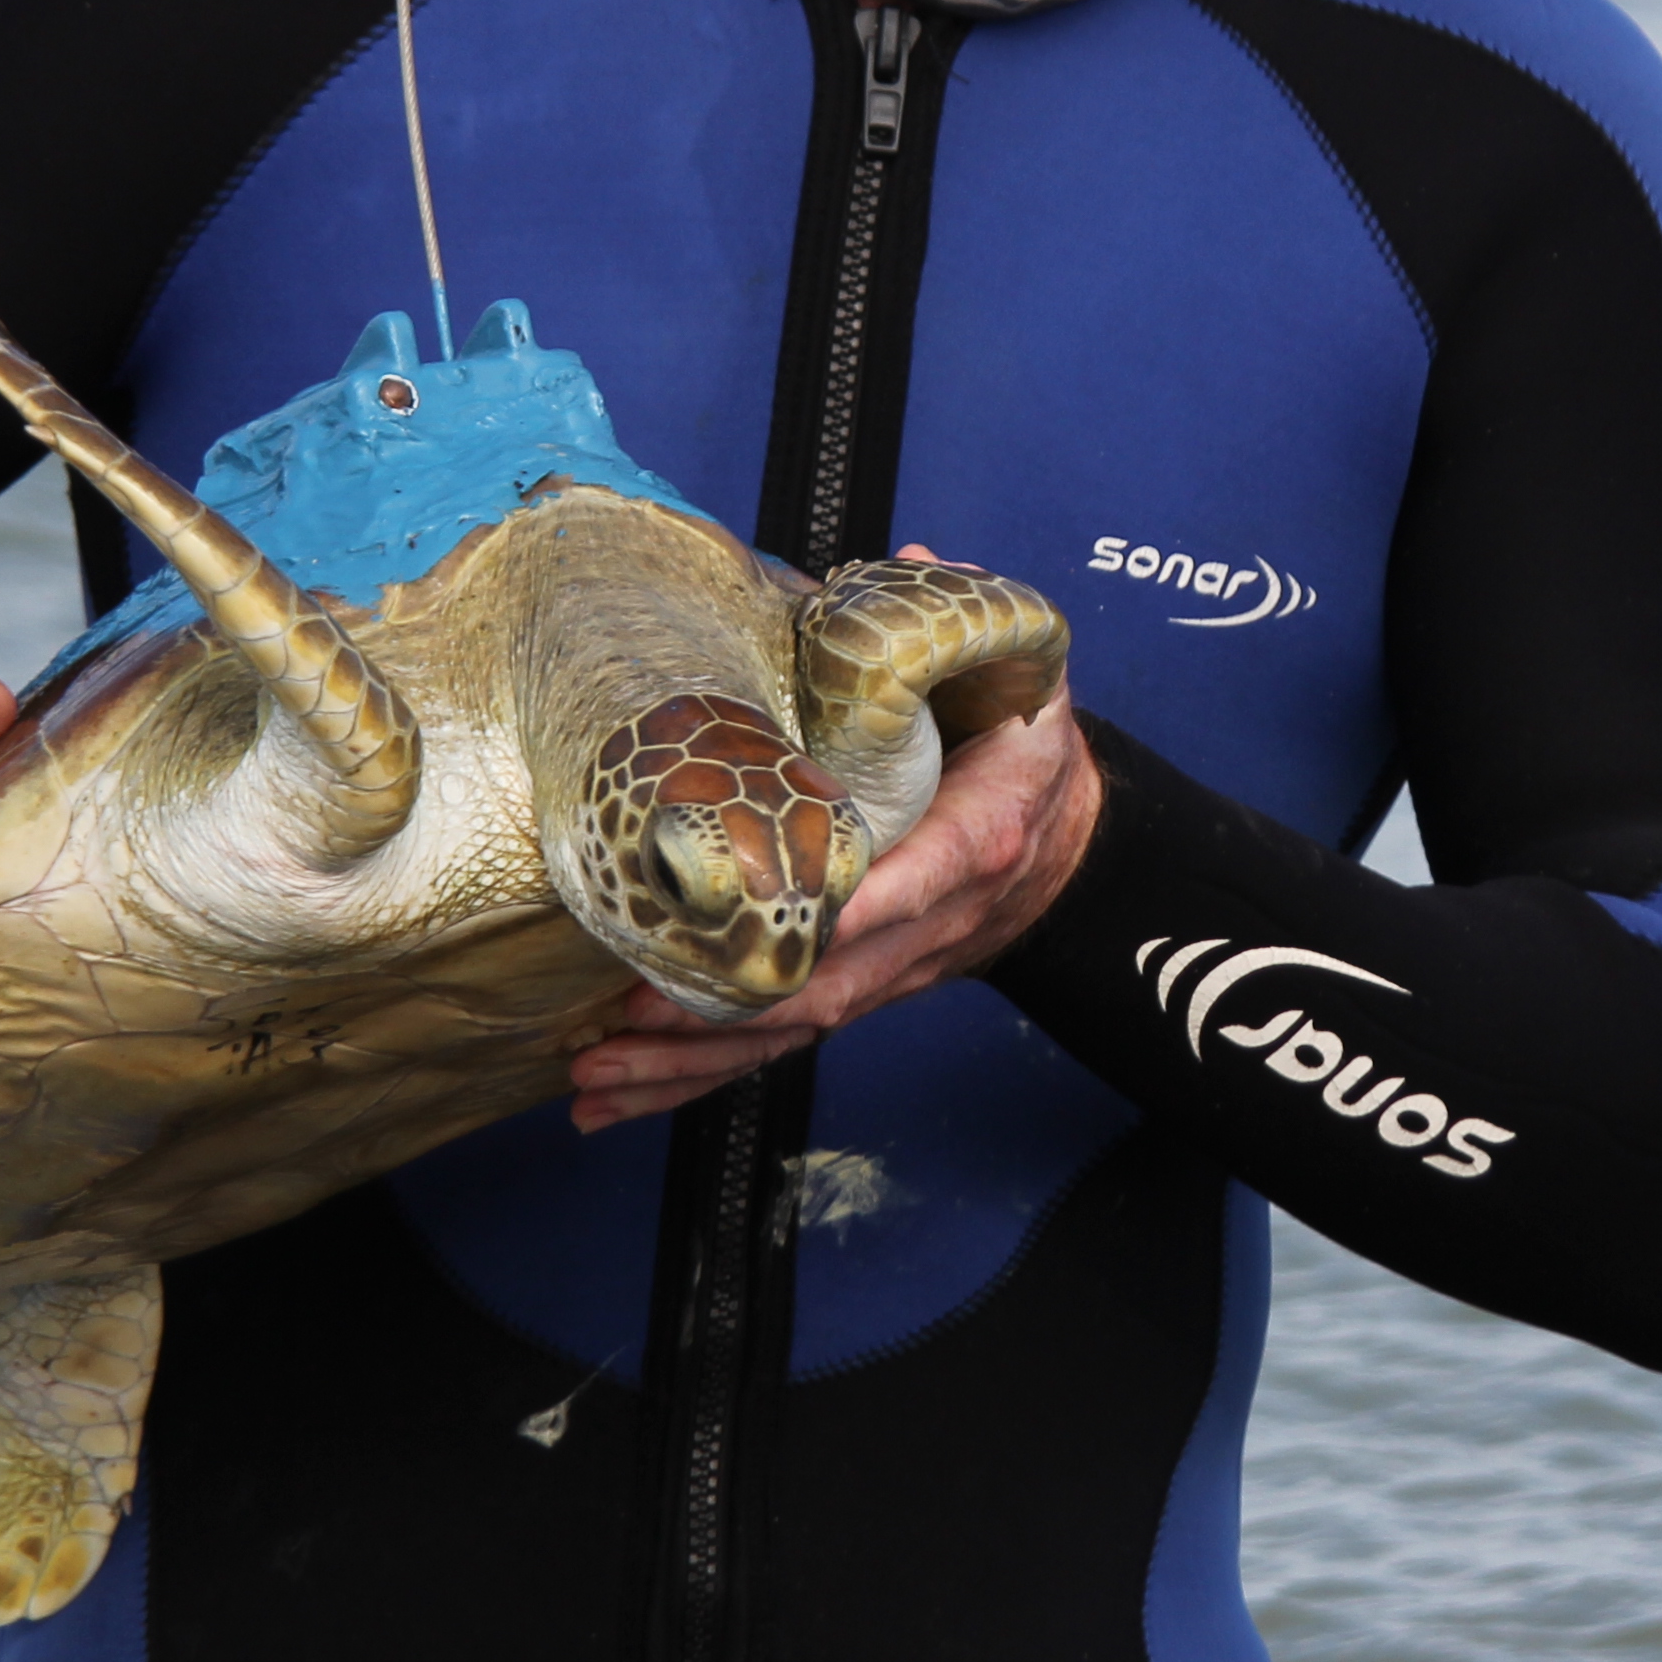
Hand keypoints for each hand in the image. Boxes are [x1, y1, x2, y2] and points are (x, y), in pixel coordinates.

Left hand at [566, 554, 1102, 1132]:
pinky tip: (619, 1100)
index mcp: (972, 841)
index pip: (907, 884)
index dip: (837, 915)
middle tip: (622, 1022)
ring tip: (595, 1083)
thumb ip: (969, 628)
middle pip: (821, 987)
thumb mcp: (1021, 681)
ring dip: (688, 1065)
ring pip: (788, 1034)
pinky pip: (773, 1044)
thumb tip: (917, 561)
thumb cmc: (1023, 752)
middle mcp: (927, 925)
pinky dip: (694, 1077)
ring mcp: (889, 971)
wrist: (1066, 845)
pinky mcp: (853, 991)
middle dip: (720, 1015)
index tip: (763, 928)